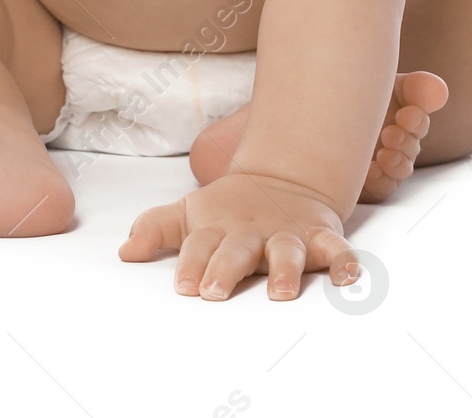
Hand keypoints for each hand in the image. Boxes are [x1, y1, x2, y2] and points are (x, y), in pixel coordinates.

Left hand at [119, 171, 360, 300]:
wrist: (283, 178)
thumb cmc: (228, 209)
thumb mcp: (189, 213)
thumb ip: (156, 229)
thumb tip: (124, 251)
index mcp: (218, 228)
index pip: (199, 246)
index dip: (190, 263)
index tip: (184, 286)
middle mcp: (251, 232)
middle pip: (237, 251)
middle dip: (225, 269)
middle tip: (213, 290)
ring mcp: (285, 233)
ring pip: (286, 251)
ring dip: (284, 270)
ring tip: (280, 294)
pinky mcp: (318, 235)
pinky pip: (335, 248)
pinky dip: (343, 260)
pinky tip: (347, 277)